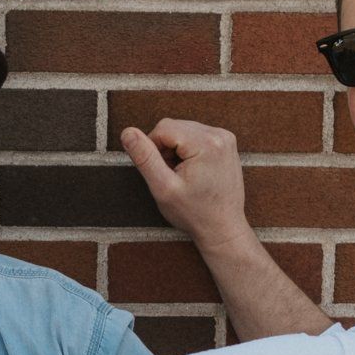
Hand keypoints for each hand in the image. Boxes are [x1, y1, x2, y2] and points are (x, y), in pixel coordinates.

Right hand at [120, 118, 250, 256]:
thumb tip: (127, 132)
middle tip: (171, 176)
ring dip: (176, 150)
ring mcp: (225, 138)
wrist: (222, 228)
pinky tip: (192, 172)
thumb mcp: (163, 188)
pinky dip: (187, 150)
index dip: (152, 149)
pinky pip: (196, 136)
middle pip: (174, 126)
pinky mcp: (226, 143)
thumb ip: (145, 158)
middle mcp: (219, 135)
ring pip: (184, 130)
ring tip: (182, 176)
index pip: (163, 128)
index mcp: (206, 143)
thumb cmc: (194, 213)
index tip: (160, 173)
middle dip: (165, 149)